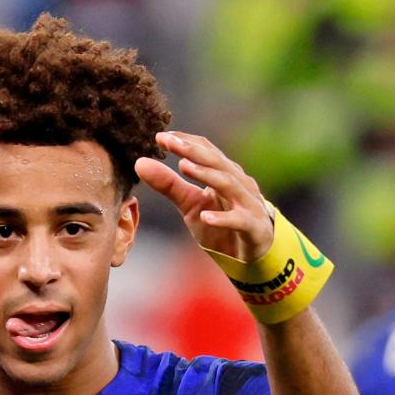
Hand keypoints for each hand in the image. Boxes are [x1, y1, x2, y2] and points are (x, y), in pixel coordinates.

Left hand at [136, 131, 273, 262]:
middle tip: (170, 142)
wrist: (251, 257)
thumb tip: (140, 163)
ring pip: (229, 185)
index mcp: (224, 174)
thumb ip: (169, 185)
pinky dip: (223, 218)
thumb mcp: (191, 206)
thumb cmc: (222, 226)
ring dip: (207, 175)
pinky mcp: (254, 228)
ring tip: (184, 167)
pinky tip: (205, 217)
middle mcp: (238, 183)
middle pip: (216, 162)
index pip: (205, 150)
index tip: (160, 137)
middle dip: (193, 151)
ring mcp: (248, 204)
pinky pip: (239, 221)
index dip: (185, 142)